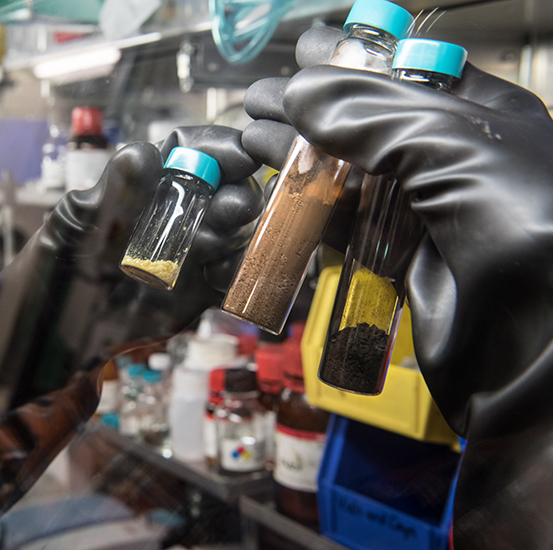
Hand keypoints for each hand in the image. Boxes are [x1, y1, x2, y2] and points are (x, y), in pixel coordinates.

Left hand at [0, 126, 283, 409]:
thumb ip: (112, 193)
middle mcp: (176, 213)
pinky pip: (234, 276)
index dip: (219, 149)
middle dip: (235, 193)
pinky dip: (238, 273)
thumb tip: (141, 153)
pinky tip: (220, 276)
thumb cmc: (56, 268)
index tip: (236, 157)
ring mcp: (192, 252)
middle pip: (227, 188)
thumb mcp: (78, 227)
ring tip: (208, 248)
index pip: (193, 151)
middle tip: (228, 209)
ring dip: (237, 233)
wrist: (56, 339)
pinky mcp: (201, 290)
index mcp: (146, 185)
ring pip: (237, 230)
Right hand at [244, 26, 552, 548]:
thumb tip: (301, 93)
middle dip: (312, 112)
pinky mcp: (399, 257)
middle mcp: (453, 160)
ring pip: (349, 176)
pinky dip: (306, 210)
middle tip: (261, 101)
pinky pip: (343, 226)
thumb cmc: (526, 226)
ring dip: (300, 158)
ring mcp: (424, 212)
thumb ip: (371, 114)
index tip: (301, 56)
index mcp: (483, 117)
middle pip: (368, 124)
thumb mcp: (451, 145)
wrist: (537, 341)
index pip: (406, 73)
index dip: (352, 63)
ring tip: (254, 139)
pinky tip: (274, 192)